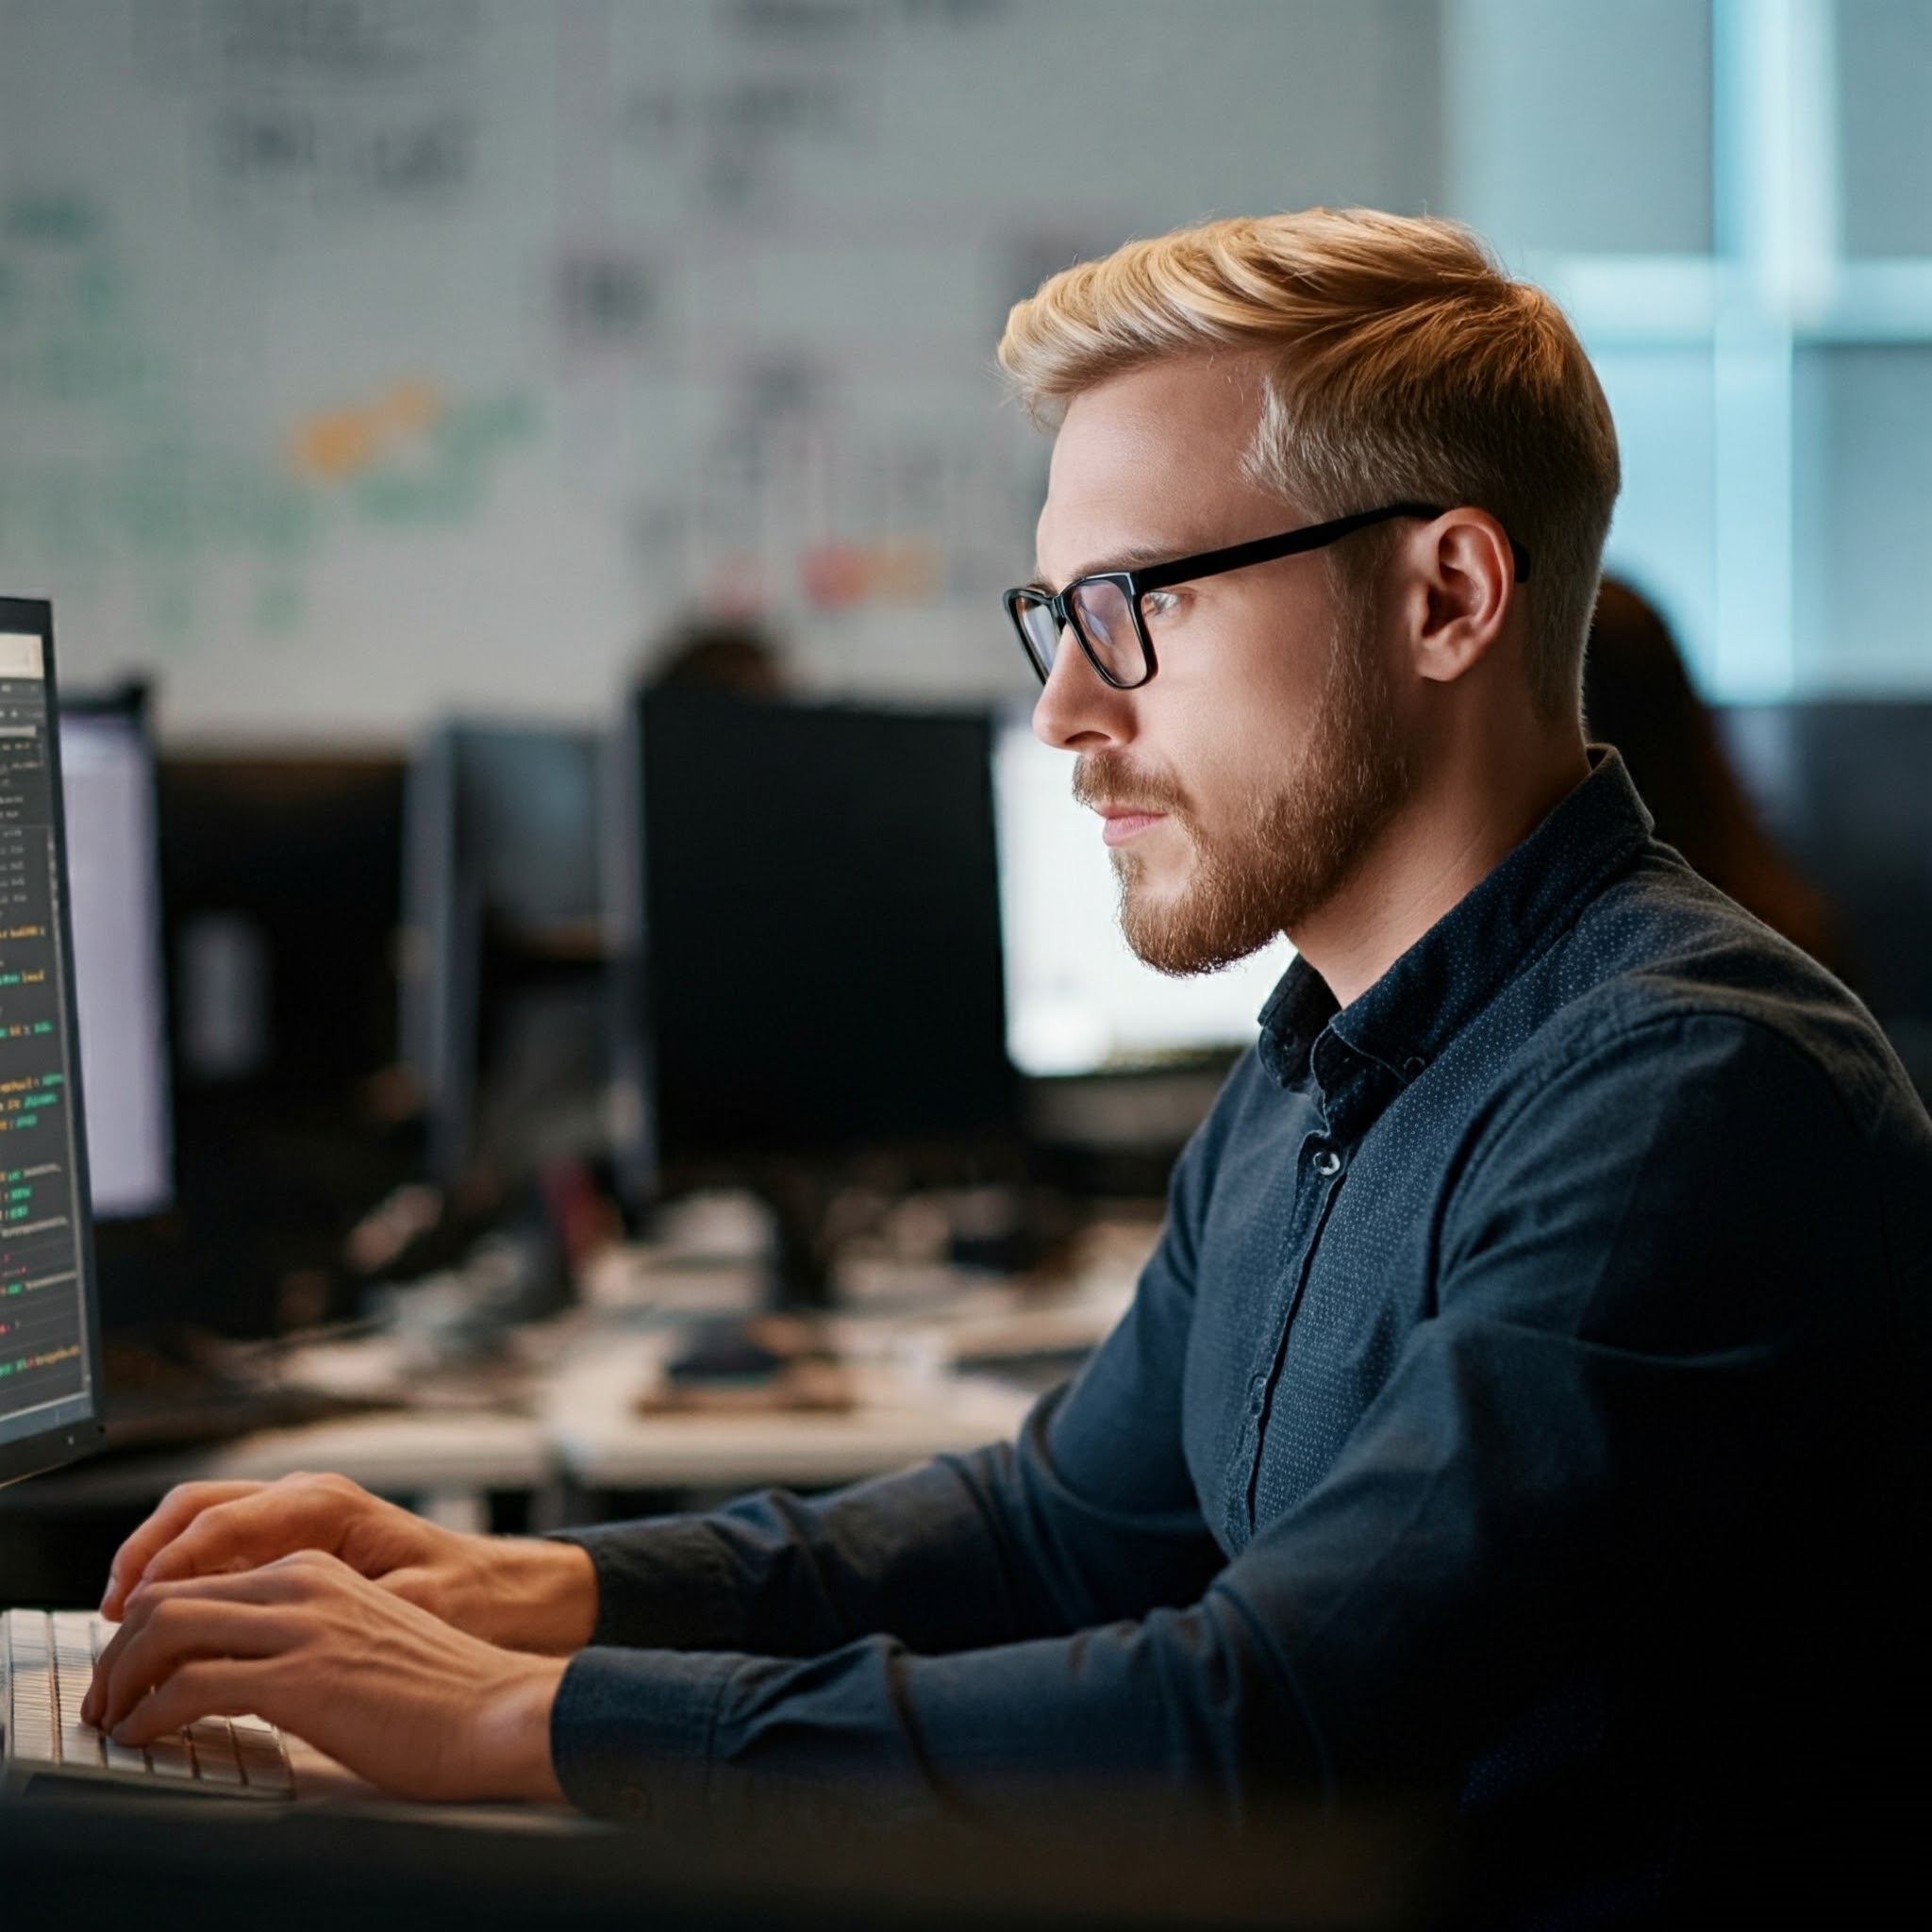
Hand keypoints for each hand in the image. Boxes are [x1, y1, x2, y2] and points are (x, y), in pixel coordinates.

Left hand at [83, 1551, 568, 1803]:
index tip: (129, 1664)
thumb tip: (233, 1672)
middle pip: (168, 1592)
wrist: (499, 1709)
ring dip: (121, 1679)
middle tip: (107, 1696)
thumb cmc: (441, 1690)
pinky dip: (149, 1714)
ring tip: (116, 1718)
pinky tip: (146, 1736)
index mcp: (319, 1565)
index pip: (199, 1571)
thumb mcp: (363, 1635)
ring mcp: (303, 1624)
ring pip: (165, 1629)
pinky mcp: (301, 1675)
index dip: (146, 1619)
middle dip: (118, 1649)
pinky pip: (190, 1685)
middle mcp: (305, 1580)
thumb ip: (303, 1634)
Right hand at [99, 1472, 596, 1654]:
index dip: (166, 1570)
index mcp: (327, 1503)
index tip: (131, 1616)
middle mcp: (308, 1496)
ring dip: (156, 1564)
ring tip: (122, 1622)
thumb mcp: (414, 1606)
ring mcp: (300, 1514)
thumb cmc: (472, 1600)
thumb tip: (297, 1623)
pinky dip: (185, 1572)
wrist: (512, 1594)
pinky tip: (168, 1619)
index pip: (219, 1523)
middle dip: (142, 1557)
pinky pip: (223, 1544)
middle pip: (195, 1509)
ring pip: (201, 1522)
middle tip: (109, 1618)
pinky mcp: (298, 1541)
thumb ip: (353, 1609)